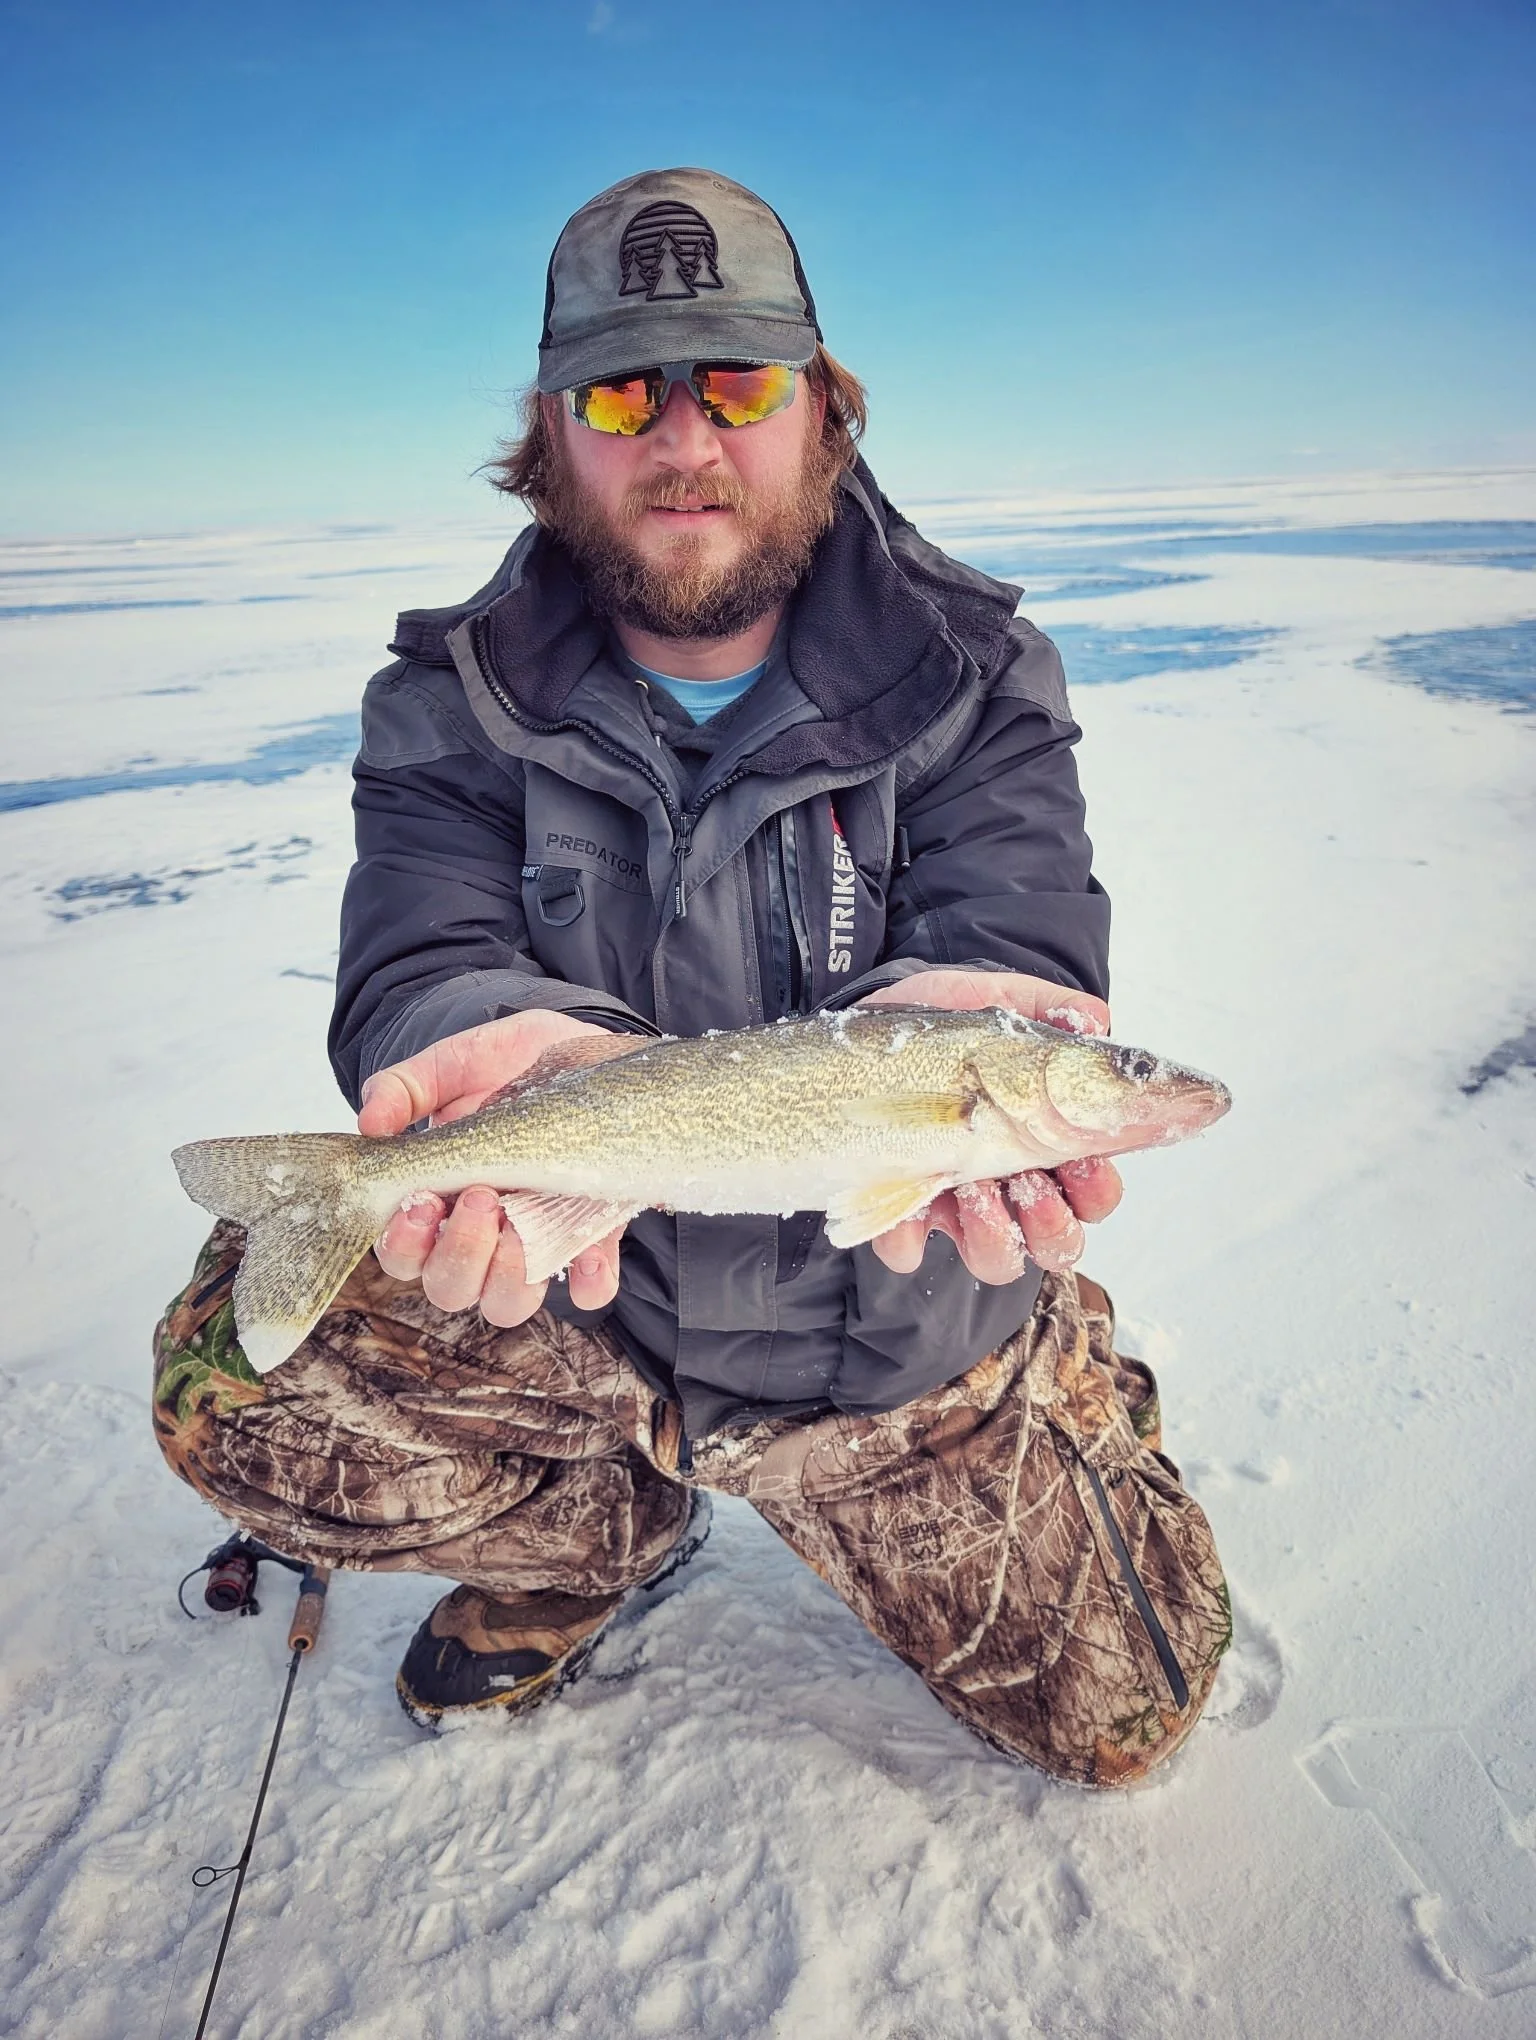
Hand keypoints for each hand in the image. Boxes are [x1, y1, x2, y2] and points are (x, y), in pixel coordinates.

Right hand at [358, 1011, 625, 1326]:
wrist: (575, 1043)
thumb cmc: (504, 1064)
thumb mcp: (452, 1065)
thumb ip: (404, 1087)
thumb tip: (371, 1122)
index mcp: (436, 1202)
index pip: (403, 1254)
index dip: (404, 1243)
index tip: (421, 1199)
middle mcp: (480, 1236)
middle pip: (451, 1288)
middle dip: (461, 1253)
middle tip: (481, 1197)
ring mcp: (533, 1240)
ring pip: (508, 1302)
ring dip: (510, 1275)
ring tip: (520, 1224)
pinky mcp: (590, 1234)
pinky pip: (589, 1290)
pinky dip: (588, 1284)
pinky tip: (586, 1257)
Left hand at [857, 968, 1123, 1279]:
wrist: (873, 1022)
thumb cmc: (948, 1022)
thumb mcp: (1000, 1002)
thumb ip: (1050, 1010)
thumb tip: (1093, 1020)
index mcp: (1047, 1142)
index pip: (1092, 1190)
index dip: (1097, 1189)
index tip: (1086, 1162)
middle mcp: (1009, 1182)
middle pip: (1056, 1242)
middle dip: (1053, 1227)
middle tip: (1033, 1187)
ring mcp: (956, 1201)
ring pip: (994, 1259)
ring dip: (993, 1236)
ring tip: (974, 1190)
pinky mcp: (900, 1206)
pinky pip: (905, 1249)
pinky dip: (908, 1234)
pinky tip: (911, 1193)